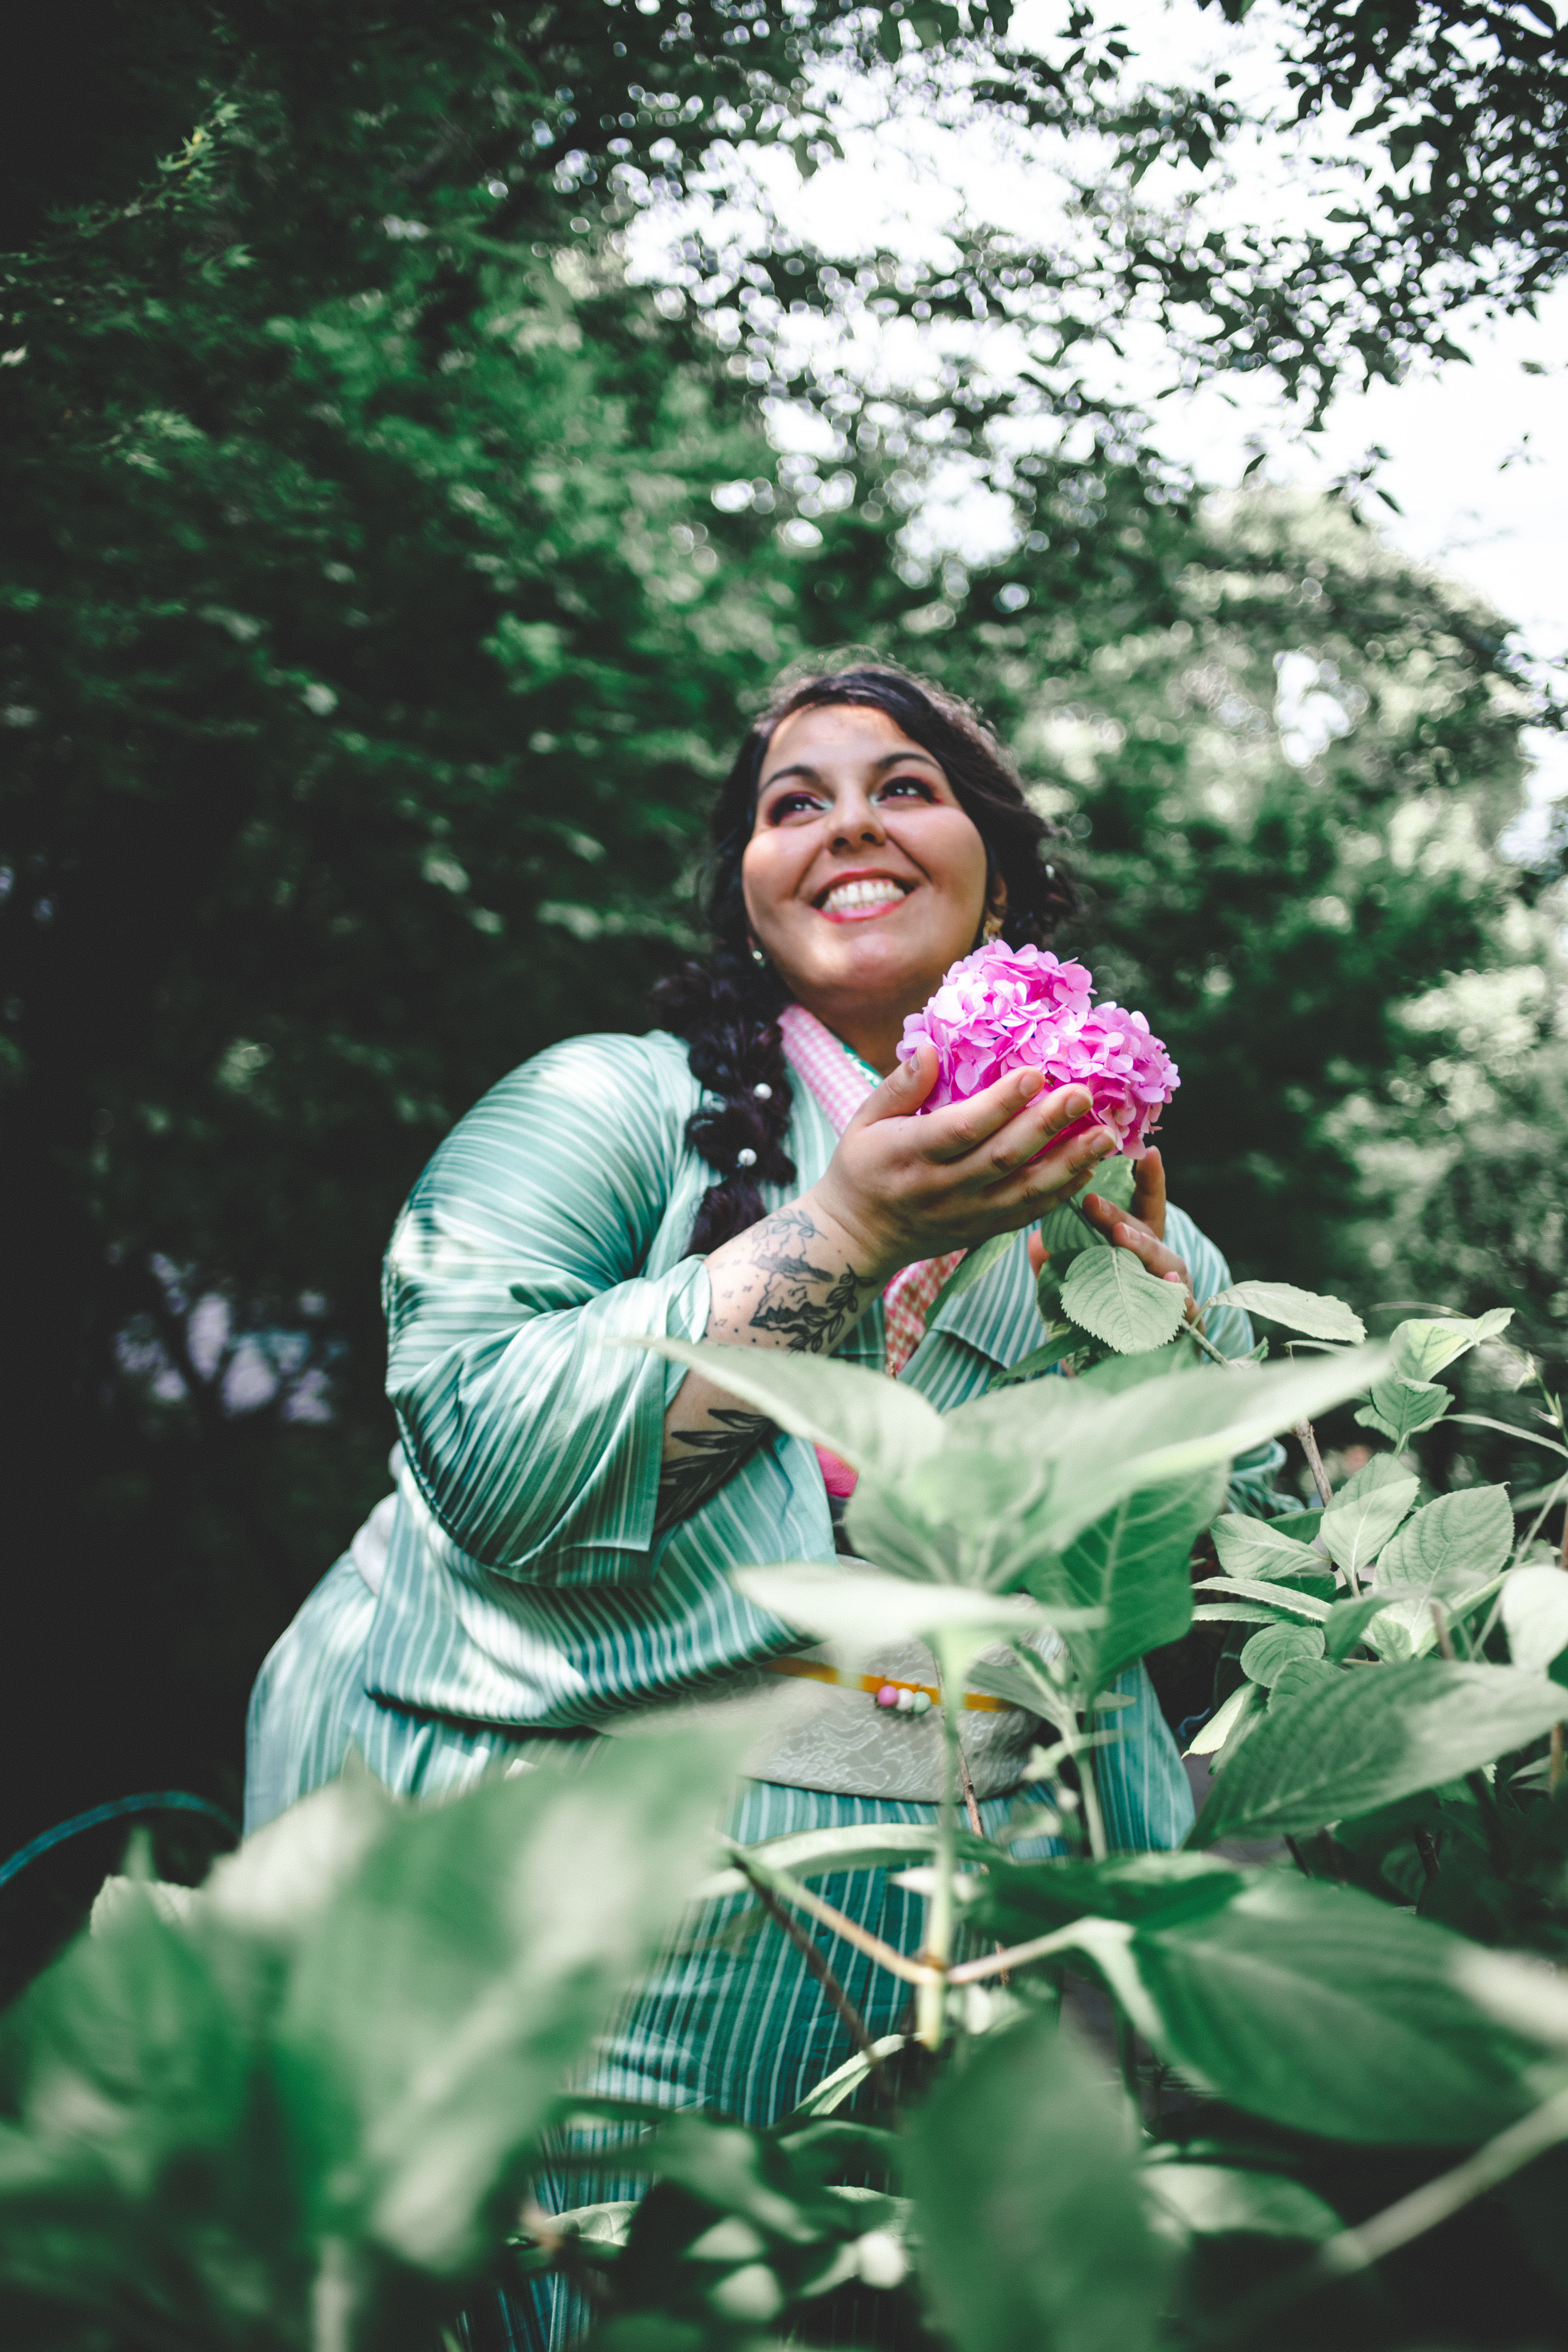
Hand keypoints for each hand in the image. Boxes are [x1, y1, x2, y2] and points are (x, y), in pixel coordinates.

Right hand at [808, 1042, 1119, 1281]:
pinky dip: (1062, 1193)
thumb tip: (928, 1048)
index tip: (1035, 1073)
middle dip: (1047, 1125)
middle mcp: (942, 1189)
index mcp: (910, 1154)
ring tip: (1105, 1135)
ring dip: (1069, 1163)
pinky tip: (1090, 1168)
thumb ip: (898, 1087)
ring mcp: (966, 1215)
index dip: (1000, 1103)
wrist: (856, 1239)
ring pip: (1025, 1191)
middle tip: (1083, 1094)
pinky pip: (1029, 1214)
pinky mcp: (982, 1231)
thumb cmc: (861, 1167)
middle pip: (1003, 1158)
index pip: (962, 1128)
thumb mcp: (863, 1121)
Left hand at [1026, 1147, 1194, 1316]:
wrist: (1128, 1375)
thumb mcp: (1072, 1289)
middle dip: (1119, 1216)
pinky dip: (1176, 1300)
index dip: (1149, 1180)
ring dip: (1143, 1249)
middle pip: (1145, 1231)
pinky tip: (1166, 1286)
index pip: (1146, 1208)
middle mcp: (1160, 1264)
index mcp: (1139, 1247)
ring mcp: (1175, 1293)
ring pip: (1165, 1264)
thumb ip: (1053, 1266)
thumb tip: (1035, 1241)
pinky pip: (1183, 1310)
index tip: (1149, 1152)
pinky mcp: (1183, 1325)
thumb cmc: (1105, 1321)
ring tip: (1122, 1237)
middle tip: (1091, 1203)